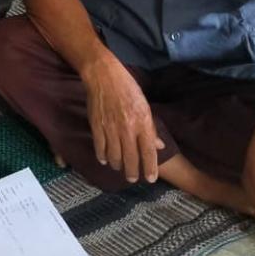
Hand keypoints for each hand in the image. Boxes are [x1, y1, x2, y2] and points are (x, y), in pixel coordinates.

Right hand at [81, 54, 164, 183]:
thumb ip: (151, 128)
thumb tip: (158, 146)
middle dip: (133, 172)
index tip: (151, 178)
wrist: (104, 76)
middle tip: (133, 179)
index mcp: (142, 122)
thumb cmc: (128, 88)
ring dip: (118, 165)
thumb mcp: (145, 106)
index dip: (150, 167)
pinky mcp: (96, 126)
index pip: (148, 151)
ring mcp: (110, 128)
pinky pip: (100, 147)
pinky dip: (102, 156)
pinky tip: (105, 160)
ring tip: (120, 169)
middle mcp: (127, 128)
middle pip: (131, 158)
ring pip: (114, 155)